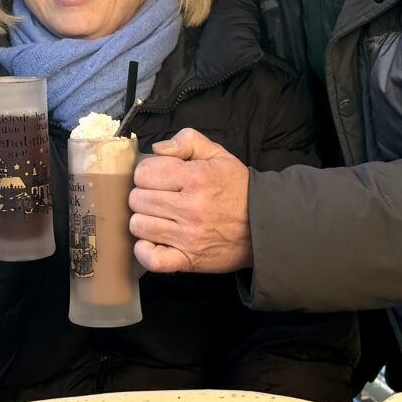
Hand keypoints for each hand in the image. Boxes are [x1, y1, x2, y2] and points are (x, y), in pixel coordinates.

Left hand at [129, 129, 251, 274]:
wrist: (264, 224)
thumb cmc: (237, 189)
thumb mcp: (218, 155)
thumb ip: (188, 141)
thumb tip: (157, 149)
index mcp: (196, 178)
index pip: (144, 173)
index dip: (147, 173)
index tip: (157, 178)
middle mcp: (191, 208)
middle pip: (137, 199)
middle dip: (143, 195)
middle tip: (159, 197)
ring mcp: (188, 237)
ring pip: (138, 226)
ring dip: (144, 220)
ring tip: (159, 217)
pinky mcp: (188, 260)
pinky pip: (151, 258)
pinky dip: (145, 250)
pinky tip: (154, 240)